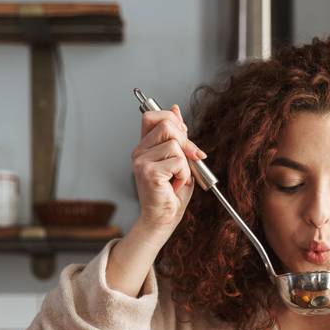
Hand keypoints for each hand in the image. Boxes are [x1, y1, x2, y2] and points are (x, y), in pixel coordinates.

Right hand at [131, 103, 206, 236]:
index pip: (152, 116)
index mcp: (144, 146)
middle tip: (190, 159)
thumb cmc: (170, 194)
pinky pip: (179, 161)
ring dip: (185, 163)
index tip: (183, 138)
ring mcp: (141, 161)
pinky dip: (184, 174)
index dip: (171, 120)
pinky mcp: (149, 172)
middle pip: (166, 125)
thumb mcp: (179, 159)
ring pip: (175, 144)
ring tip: (178, 177)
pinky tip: (175, 185)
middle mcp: (139, 152)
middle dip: (185, 141)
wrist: (162, 220)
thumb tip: (176, 109)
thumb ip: (177, 136)